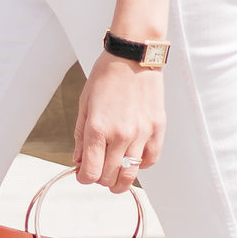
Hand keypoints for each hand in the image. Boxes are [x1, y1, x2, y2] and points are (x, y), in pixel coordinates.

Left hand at [74, 50, 163, 193]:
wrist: (133, 57)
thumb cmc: (106, 77)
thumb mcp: (85, 104)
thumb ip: (81, 136)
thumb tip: (79, 160)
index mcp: (98, 128)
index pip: (90, 172)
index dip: (84, 178)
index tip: (84, 174)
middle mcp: (120, 135)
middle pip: (109, 177)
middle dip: (100, 179)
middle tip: (98, 172)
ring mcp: (141, 133)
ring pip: (131, 174)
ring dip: (121, 180)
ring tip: (116, 178)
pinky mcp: (157, 129)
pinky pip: (150, 160)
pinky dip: (141, 165)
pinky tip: (133, 159)